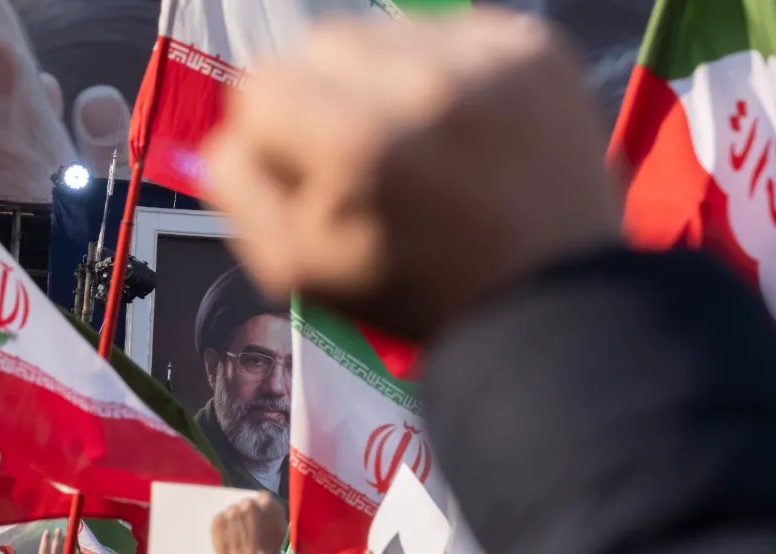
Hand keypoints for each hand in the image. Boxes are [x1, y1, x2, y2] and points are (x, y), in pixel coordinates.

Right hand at [205, 10, 618, 341]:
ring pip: (386, 33)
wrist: (549, 300)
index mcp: (353, 145)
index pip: (261, 84)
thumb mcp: (300, 272)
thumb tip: (226, 134)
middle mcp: (418, 85)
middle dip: (328, 96)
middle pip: (321, 43)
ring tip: (424, 145)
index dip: (276, 133)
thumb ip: (239, 193)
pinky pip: (454, 32)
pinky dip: (450, 74)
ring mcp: (486, 61)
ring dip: (387, 81)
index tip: (313, 171)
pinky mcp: (535, 48)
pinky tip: (469, 131)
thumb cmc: (417, 294)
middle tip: (370, 156)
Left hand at [211, 493, 286, 553]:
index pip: (262, 498)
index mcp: (267, 503)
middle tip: (248, 529)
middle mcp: (248, 503)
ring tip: (237, 536)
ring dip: (234, 521)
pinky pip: (220, 519)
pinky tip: (229, 539)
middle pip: (246, 504)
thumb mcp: (280, 528)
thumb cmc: (269, 551)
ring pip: (232, 512)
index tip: (259, 518)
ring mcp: (231, 511)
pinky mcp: (218, 520)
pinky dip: (224, 527)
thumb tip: (265, 508)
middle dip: (247, 514)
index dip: (261, 509)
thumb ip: (272, 513)